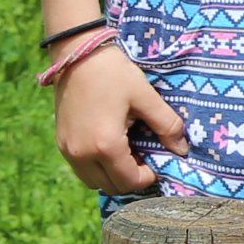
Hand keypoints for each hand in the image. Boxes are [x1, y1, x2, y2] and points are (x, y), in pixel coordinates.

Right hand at [55, 47, 188, 194]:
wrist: (78, 56)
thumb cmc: (115, 74)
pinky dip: (97, 167)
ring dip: (112, 175)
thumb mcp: (146, 97)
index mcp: (105, 145)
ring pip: (93, 181)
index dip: (148, 177)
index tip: (158, 162)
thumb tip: (182, 150)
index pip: (129, 181)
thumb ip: (167, 125)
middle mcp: (82, 154)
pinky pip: (81, 169)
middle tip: (145, 158)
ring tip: (128, 153)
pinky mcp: (61, 143)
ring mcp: (67, 150)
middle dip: (131, 179)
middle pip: (110, 186)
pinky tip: (111, 146)